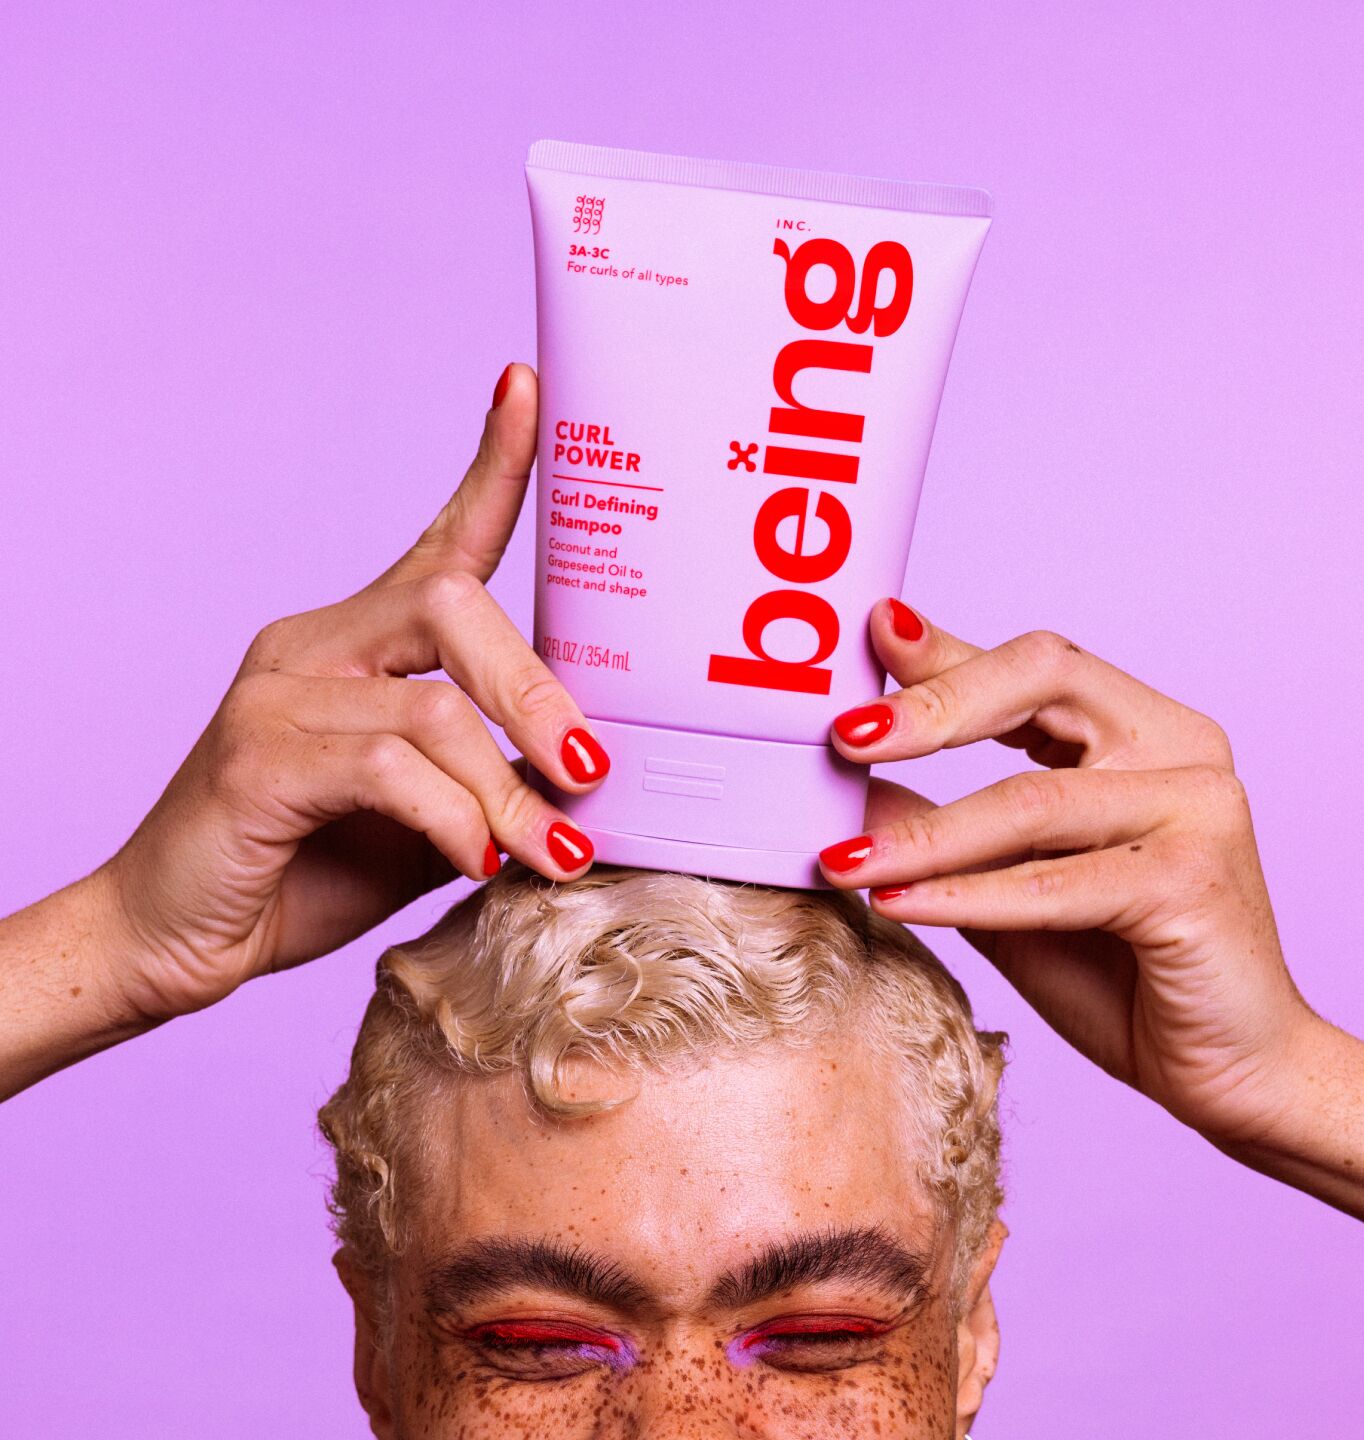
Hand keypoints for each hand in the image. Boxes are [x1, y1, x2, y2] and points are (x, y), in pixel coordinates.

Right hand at [100, 364, 604, 1021]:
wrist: (177, 939)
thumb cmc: (306, 867)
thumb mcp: (428, 819)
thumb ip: (490, 779)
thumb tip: (592, 778)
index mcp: (359, 643)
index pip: (441, 541)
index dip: (494, 467)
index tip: (532, 390)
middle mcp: (314, 645)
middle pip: (454, 606)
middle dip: (538, 693)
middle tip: (592, 771)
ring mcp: (277, 693)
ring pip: (433, 702)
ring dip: (507, 787)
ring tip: (552, 851)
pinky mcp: (256, 759)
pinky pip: (384, 765)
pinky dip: (452, 817)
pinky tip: (478, 862)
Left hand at [819, 601, 1312, 1148]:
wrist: (1232, 1073)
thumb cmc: (1122, 975)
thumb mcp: (1004, 885)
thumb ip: (940, 828)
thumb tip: (845, 785)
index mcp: (1140, 730)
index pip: (1032, 667)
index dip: (945, 654)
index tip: (870, 635)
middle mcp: (1178, 747)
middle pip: (1045, 679)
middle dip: (934, 706)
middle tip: (844, 736)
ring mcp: (1197, 807)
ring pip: (1032, 798)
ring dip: (925, 835)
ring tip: (843, 859)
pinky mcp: (1195, 880)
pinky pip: (1055, 880)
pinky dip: (968, 897)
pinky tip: (899, 904)